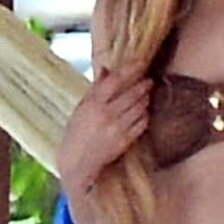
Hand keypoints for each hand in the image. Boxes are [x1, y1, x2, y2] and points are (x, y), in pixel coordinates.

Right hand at [58, 59, 152, 196]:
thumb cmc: (76, 133)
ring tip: (145, 94)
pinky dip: (144, 115)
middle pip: (132, 93)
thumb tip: (107, 69)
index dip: (130, 69)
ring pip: (140, 107)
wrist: (77, 162)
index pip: (116, 80)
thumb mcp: (82, 107)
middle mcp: (107, 114)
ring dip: (145, 98)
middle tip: (147, 80)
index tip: (140, 62)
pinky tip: (142, 112)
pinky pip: (142, 123)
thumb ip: (96, 88)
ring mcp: (118, 128)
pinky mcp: (125, 141)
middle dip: (143, 84)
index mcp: (93, 103)